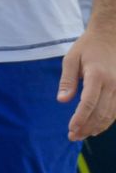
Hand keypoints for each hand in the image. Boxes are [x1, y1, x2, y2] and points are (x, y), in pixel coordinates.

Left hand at [59, 25, 115, 140]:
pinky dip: (108, 120)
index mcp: (97, 76)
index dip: (80, 119)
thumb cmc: (87, 47)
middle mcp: (113, 84)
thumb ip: (67, 81)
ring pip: (111, 114)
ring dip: (97, 126)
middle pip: (100, 112)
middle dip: (86, 127)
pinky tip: (97, 127)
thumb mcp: (71, 59)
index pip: (88, 103)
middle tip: (73, 136)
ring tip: (83, 135)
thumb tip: (62, 100)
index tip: (71, 129)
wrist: (111, 36)